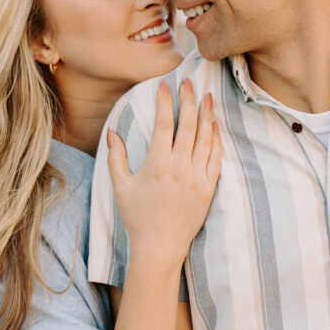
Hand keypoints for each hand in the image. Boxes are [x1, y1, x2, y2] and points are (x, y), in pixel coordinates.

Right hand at [107, 78, 221, 267]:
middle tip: (189, 82)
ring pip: (206, 138)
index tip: (165, 85)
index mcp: (157, 165)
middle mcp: (180, 168)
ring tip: (207, 96)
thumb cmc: (137, 217)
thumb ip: (116, 157)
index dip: (164, 102)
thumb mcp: (120, 186)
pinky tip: (215, 125)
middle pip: (188, 125)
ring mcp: (197, 177)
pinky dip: (217, 139)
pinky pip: (216, 157)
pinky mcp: (209, 188)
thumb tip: (112, 131)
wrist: (160, 247)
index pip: (163, 124)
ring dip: (207, 115)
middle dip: (189, 100)